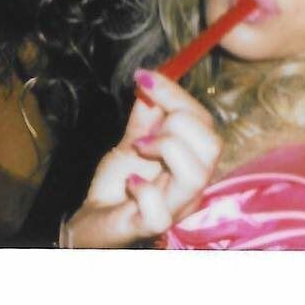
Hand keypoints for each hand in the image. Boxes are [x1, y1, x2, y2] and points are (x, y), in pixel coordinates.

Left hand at [61, 69, 221, 247]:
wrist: (93, 222)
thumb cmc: (119, 185)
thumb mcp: (133, 142)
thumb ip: (147, 116)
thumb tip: (150, 81)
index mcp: (193, 160)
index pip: (204, 122)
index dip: (177, 96)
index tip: (145, 78)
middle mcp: (192, 185)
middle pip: (212, 145)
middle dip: (178, 121)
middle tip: (146, 129)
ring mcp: (175, 208)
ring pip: (195, 174)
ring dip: (165, 149)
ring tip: (139, 147)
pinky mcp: (151, 227)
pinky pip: (161, 211)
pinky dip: (144, 190)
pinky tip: (130, 183)